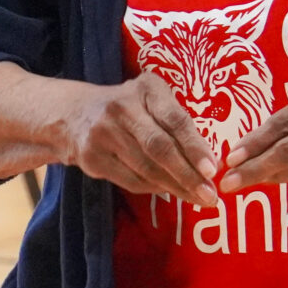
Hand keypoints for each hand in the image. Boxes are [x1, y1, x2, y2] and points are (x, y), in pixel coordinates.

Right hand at [57, 72, 219, 210]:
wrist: (74, 114)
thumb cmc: (131, 108)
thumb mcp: (153, 100)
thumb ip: (178, 123)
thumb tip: (209, 162)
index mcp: (146, 88)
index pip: (175, 120)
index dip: (195, 147)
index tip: (212, 170)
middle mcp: (122, 108)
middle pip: (160, 148)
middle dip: (188, 175)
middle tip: (210, 195)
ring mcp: (103, 133)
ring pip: (146, 168)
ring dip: (175, 187)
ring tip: (197, 198)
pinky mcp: (92, 158)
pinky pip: (130, 180)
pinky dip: (154, 188)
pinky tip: (170, 192)